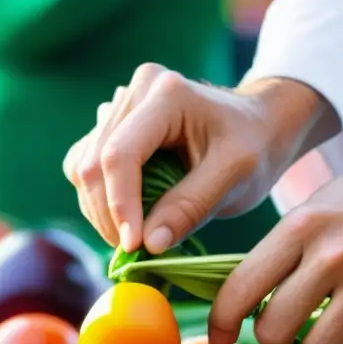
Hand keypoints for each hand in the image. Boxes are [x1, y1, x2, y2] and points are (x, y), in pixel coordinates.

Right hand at [63, 64, 338, 252]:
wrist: (260, 126)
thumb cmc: (255, 146)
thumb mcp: (236, 176)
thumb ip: (191, 207)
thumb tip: (149, 244)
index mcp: (166, 95)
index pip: (121, 154)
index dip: (120, 205)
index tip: (134, 246)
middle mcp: (134, 93)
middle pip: (94, 163)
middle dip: (109, 215)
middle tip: (136, 251)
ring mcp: (119, 108)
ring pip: (82, 168)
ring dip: (100, 212)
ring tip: (136, 236)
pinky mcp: (112, 129)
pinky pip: (85, 169)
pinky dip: (99, 201)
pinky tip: (129, 217)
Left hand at [208, 149, 342, 343]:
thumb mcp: (319, 206)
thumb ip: (283, 248)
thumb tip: (243, 296)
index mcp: (301, 227)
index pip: (239, 288)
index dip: (221, 323)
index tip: (220, 338)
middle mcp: (332, 255)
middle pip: (273, 331)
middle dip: (273, 339)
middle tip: (287, 330)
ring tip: (330, 332)